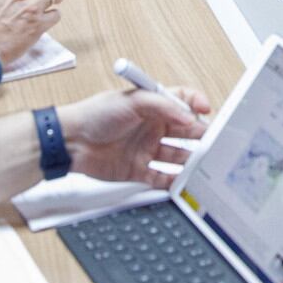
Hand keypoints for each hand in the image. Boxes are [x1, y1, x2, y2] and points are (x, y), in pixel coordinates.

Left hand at [59, 87, 210, 186]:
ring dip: (189, 160)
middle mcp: (152, 127)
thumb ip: (164, 106)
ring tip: (201, 163)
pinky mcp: (138, 170)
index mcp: (152, 106)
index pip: (182, 102)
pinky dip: (173, 181)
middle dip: (200, 136)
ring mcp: (146, 149)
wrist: (71, 141)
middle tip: (212, 142)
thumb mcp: (132, 100)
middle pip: (185, 132)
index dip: (196, 104)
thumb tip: (188, 116)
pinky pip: (161, 177)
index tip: (207, 111)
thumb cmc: (94, 115)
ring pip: (177, 156)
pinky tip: (183, 181)